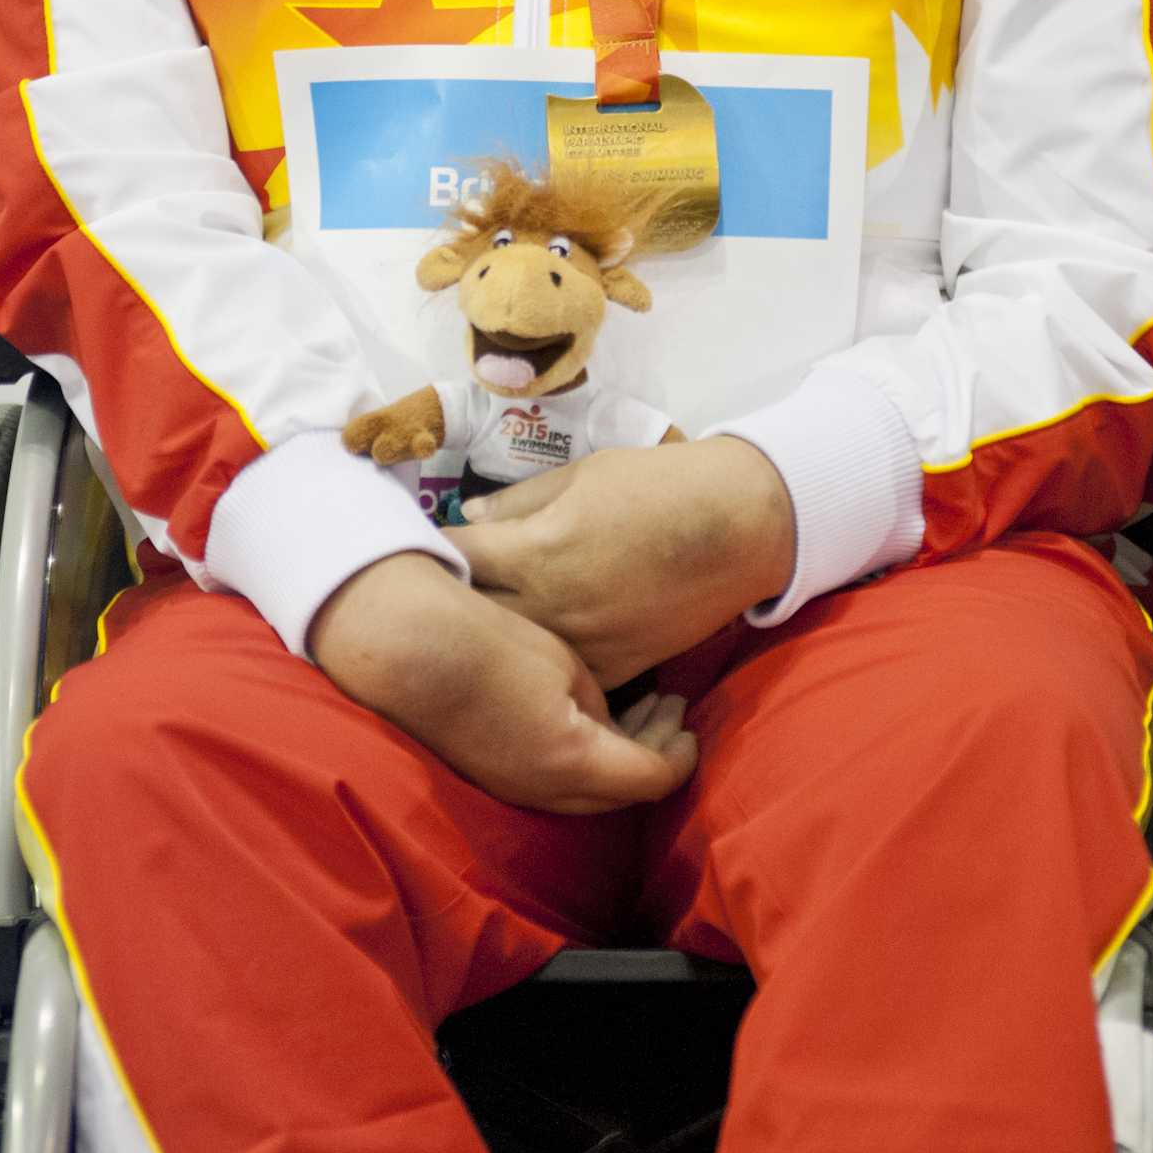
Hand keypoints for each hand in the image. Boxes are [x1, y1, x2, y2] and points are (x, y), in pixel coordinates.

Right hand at [309, 552, 696, 812]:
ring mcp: (513, 788)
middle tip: (673, 711)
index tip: (690, 728)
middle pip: (621, 793)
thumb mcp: (568, 667)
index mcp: (574, 761)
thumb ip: (601, 708)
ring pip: (586, 792)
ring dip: (618, 756)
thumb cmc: (494, 642)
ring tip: (639, 709)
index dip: (679, 756)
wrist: (412, 647)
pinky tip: (588, 719)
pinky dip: (583, 756)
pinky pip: (553, 780)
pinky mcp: (490, 774)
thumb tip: (611, 727)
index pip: (649, 779)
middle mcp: (545, 791)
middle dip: (653, 755)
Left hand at [448, 437, 795, 689]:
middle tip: (429, 592)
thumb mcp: (581, 475)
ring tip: (468, 627)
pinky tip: (530, 655)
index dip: (429, 551)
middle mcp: (550, 605)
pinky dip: (542, 666)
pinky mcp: (617, 668)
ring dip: (488, 640)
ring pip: (512, 655)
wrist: (738, 526)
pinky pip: (562, 677)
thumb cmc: (660, 486)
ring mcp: (583, 644)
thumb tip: (471, 515)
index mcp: (535, 549)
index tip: (414, 546)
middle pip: (471, 616)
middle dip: (448, 603)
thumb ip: (519, 502)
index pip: (455, 558)